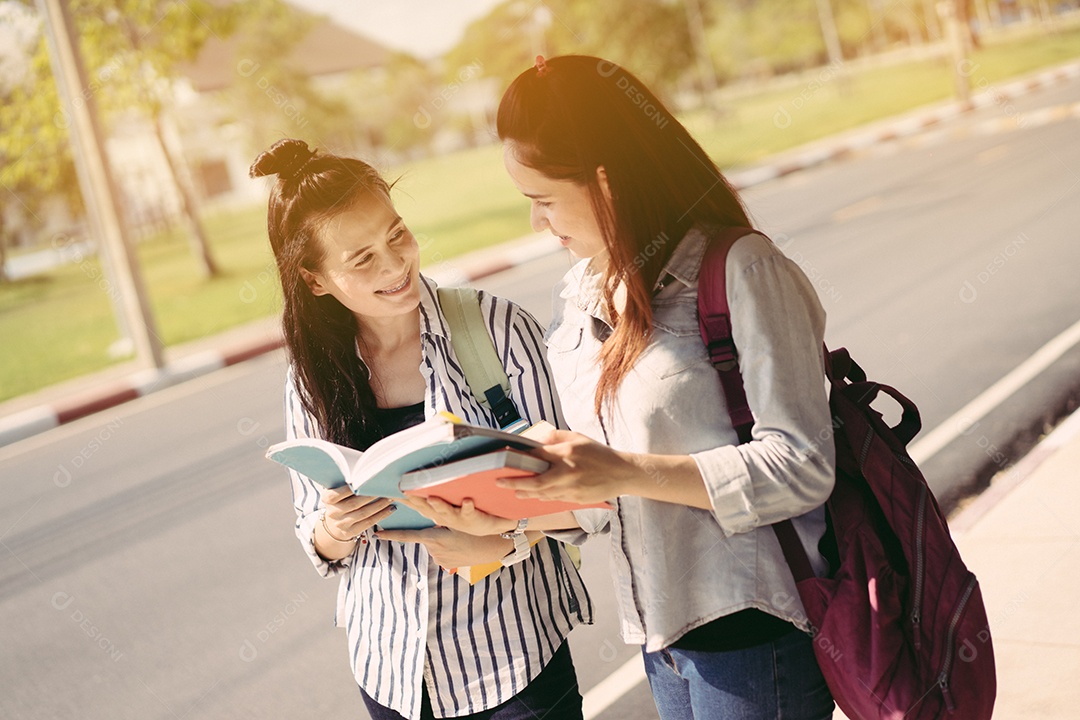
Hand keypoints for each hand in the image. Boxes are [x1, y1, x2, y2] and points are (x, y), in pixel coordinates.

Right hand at [320, 486, 395, 540]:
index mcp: (327, 499)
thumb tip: (365, 468)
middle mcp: (333, 512)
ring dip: (380, 505)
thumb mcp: (338, 489)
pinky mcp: (351, 532)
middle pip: (354, 503)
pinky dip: (382, 515)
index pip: (339, 493)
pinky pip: (369, 523)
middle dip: (371, 495)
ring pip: (364, 513)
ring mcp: (341, 524)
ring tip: (391, 496)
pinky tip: (391, 508)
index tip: (367, 479)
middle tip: (385, 487)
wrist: (335, 522)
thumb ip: (346, 480)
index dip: (352, 488)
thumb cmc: (341, 499)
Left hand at [373, 527, 512, 570]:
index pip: (407, 536)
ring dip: (441, 539)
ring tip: (457, 537)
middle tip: (449, 531)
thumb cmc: (473, 530)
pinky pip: (441, 551)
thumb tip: (426, 512)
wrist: (490, 548)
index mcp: (433, 537)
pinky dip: (447, 546)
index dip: (391, 535)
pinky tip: (459, 545)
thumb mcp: (455, 520)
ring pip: (434, 544)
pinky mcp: (446, 564)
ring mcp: (440, 559)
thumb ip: (438, 518)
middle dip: (432, 532)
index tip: (377, 535)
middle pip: (425, 537)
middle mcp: (434, 550)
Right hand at [397, 495, 515, 536]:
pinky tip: (466, 500)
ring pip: (445, 511)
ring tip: (432, 498)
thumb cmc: (464, 513)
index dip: (401, 498)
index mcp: (435, 512)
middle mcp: (443, 517)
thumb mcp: (446, 507)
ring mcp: (457, 518)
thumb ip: (430, 496)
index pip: (415, 504)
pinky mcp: (473, 517)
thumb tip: (417, 483)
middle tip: (403, 491)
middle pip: (427, 508)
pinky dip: (468, 506)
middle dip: (415, 499)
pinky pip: (470, 511)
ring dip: (439, 505)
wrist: (489, 527)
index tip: (387, 491)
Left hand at [498, 429, 643, 504]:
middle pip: (535, 481)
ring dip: (527, 493)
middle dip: (515, 483)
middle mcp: (567, 471)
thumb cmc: (600, 453)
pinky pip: (554, 499)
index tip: (505, 459)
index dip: (519, 457)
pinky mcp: (576, 499)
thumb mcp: (578, 437)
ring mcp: (572, 488)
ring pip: (543, 494)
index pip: (537, 455)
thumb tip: (536, 441)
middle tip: (500, 482)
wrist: (623, 473)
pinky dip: (543, 497)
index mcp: (567, 453)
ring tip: (515, 491)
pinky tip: (535, 495)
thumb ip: (556, 438)